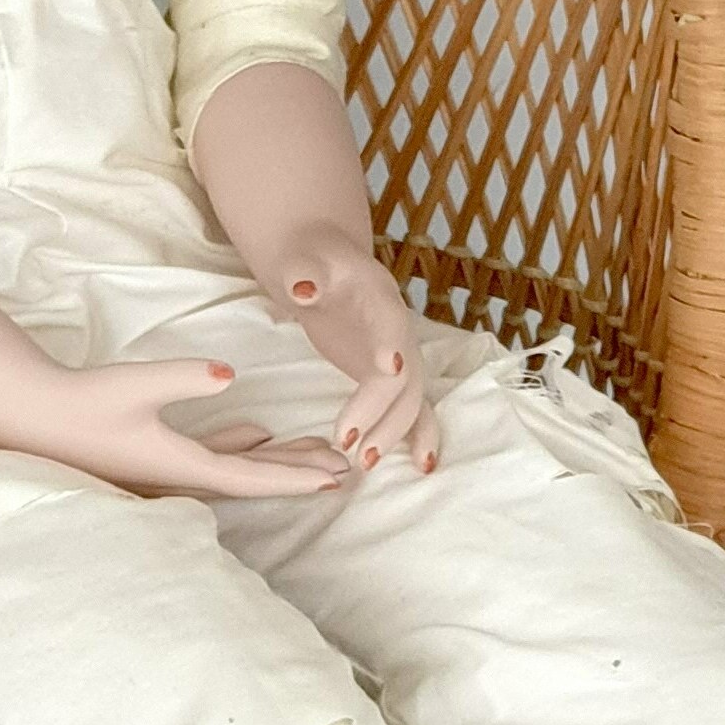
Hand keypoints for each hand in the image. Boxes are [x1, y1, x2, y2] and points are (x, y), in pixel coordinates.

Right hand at [21, 354, 354, 503]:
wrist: (33, 417)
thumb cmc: (81, 403)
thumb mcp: (135, 385)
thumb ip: (183, 379)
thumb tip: (228, 374)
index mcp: (180, 465)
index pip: (252, 479)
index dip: (296, 479)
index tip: (336, 480)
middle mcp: (180, 475)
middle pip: (254, 478)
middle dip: (299, 473)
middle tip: (346, 467)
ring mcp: (168, 468)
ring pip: (237, 467)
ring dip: (276, 460)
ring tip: (318, 452)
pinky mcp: (155, 454)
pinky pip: (210, 455)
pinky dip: (239, 446)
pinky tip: (260, 434)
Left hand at [274, 222, 437, 474]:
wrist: (320, 261)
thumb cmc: (310, 260)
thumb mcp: (302, 258)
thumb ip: (302, 272)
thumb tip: (304, 289)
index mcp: (379, 296)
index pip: (390, 325)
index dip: (390, 347)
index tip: (385, 370)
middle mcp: (398, 329)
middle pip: (403, 375)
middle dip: (382, 411)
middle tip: (349, 444)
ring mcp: (398, 354)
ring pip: (410, 398)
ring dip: (394, 432)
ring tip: (362, 463)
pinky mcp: (389, 374)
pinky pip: (413, 408)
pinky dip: (420, 435)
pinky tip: (422, 466)